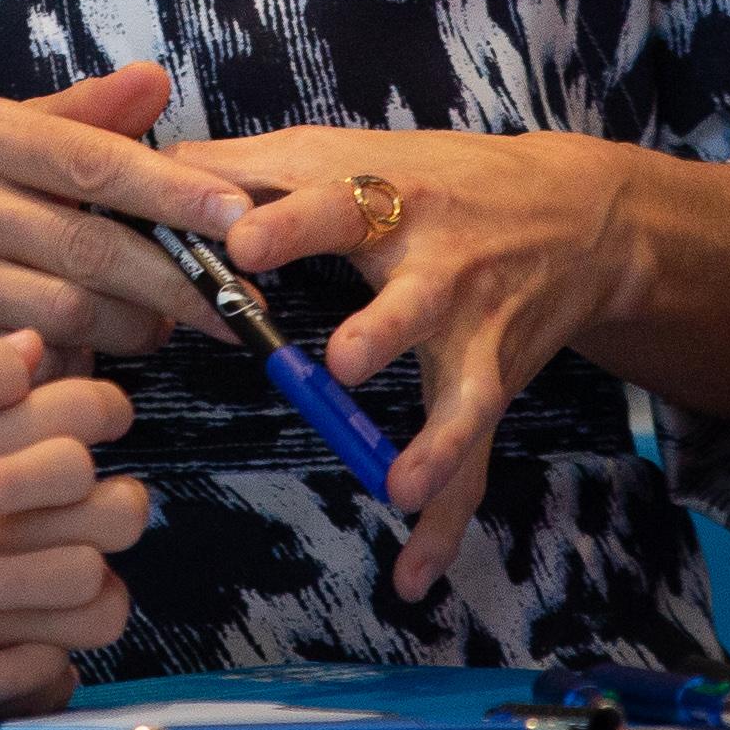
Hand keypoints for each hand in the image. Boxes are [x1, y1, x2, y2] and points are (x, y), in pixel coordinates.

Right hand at [0, 63, 253, 359]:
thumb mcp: (10, 143)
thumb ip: (86, 118)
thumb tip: (154, 80)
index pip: (91, 160)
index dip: (173, 191)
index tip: (241, 215)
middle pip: (89, 248)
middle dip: (175, 281)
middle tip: (234, 304)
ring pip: (68, 313)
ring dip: (133, 327)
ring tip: (161, 324)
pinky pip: (33, 359)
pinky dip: (80, 361)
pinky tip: (96, 351)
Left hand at [170, 125, 642, 599]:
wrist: (577, 213)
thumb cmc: (435, 178)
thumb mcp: (346, 156)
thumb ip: (248, 167)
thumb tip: (153, 170)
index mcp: (387, 204)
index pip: (334, 206)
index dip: (289, 224)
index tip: (243, 244)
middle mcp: (438, 270)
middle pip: (414, 301)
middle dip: (383, 332)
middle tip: (344, 362)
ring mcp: (473, 334)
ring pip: (464, 393)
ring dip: (435, 443)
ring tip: (398, 487)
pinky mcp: (492, 386)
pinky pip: (472, 465)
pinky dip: (444, 525)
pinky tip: (411, 574)